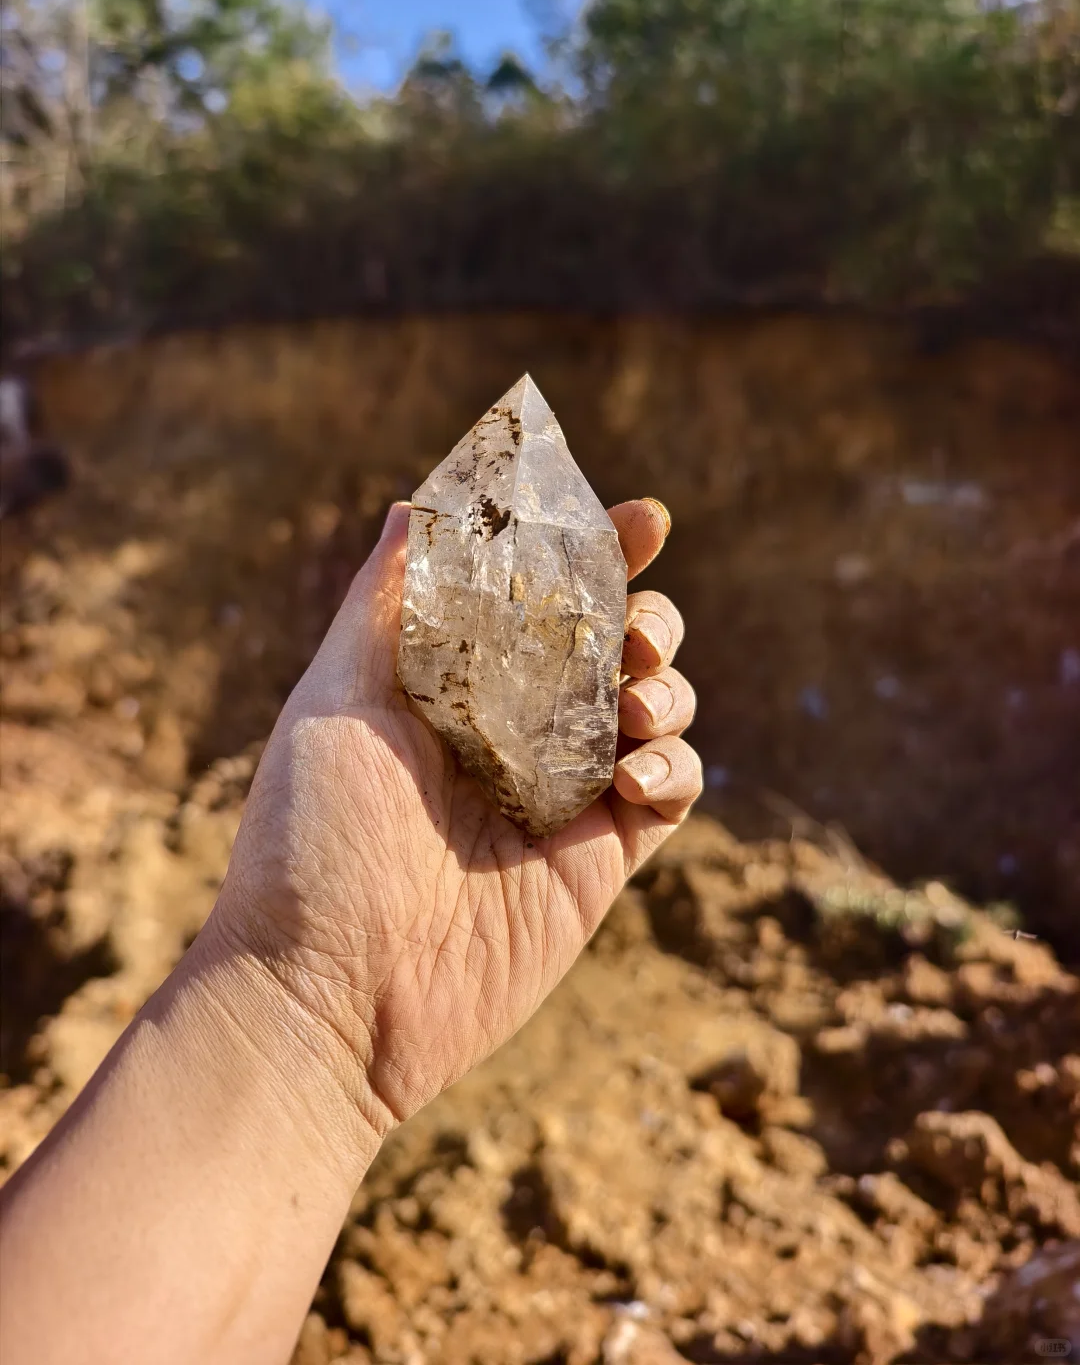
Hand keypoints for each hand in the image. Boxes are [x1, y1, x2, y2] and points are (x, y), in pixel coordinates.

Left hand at [210, 498, 700, 1145]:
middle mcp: (515, 729)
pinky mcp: (599, 859)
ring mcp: (563, 794)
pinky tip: (634, 777)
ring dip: (669, 685)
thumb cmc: (309, 840)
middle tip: (634, 629)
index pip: (541, 595)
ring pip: (657, 709)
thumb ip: (383, 601)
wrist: (328, 996)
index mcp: (455, 681)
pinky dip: (676, 767)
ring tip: (638, 701)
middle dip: (647, 615)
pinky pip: (673, 791)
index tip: (644, 520)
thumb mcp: (332, 699)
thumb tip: (412, 501)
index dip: (598, 550)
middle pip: (616, 644)